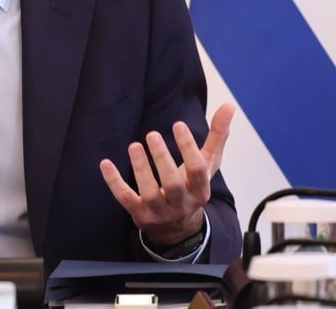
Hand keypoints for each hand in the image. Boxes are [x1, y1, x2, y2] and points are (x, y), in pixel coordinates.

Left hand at [99, 102, 233, 245]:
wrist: (179, 229)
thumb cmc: (193, 186)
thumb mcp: (208, 164)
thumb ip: (217, 136)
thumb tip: (229, 105)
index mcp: (200, 190)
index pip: (197, 170)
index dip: (188, 148)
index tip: (178, 124)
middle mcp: (182, 204)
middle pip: (173, 184)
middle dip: (162, 160)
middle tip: (152, 134)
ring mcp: (160, 212)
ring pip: (150, 193)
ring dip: (140, 169)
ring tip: (134, 145)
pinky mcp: (140, 215)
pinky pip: (125, 199)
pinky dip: (114, 182)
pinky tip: (106, 163)